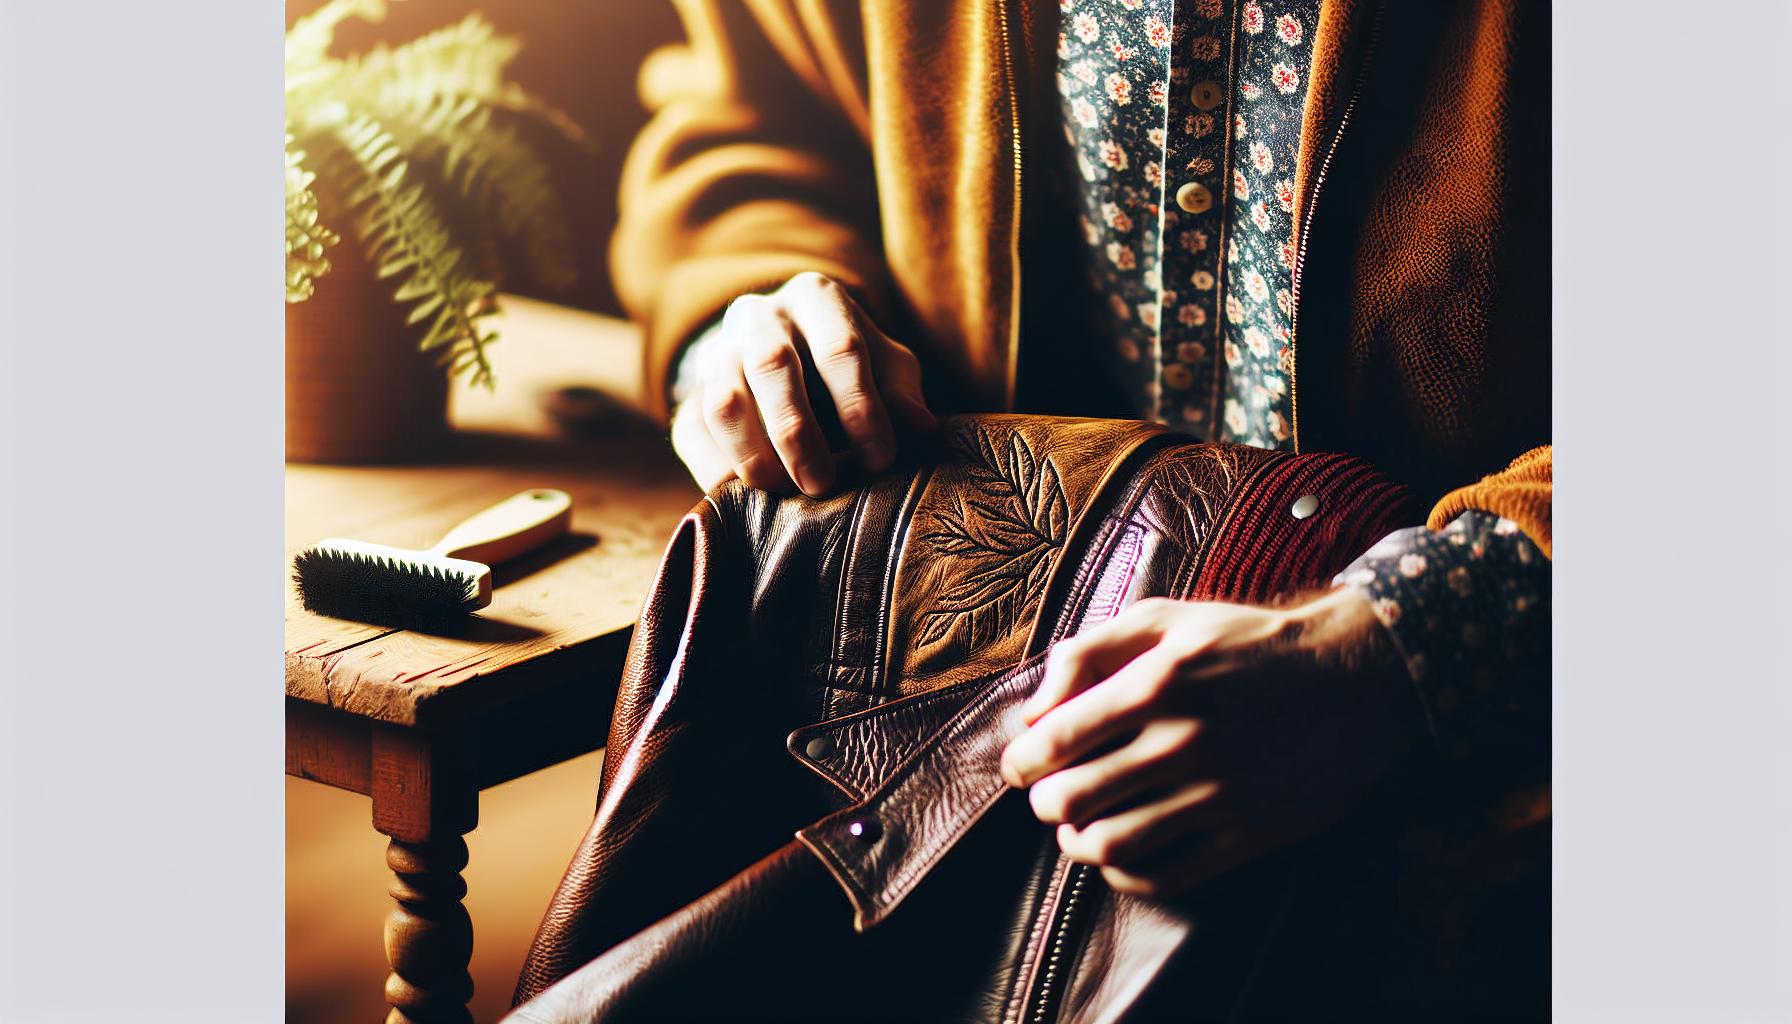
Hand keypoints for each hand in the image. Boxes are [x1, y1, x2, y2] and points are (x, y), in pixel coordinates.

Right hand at [669, 272, 936, 495]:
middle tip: (823, 483)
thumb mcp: (885, 366)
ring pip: (723, 400)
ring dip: (754, 454)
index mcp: (816, 298)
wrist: (782, 361)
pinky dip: (718, 471)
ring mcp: (717, 354)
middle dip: (799, 433)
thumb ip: (901, 392)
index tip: (880, 460)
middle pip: (772, 365)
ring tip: (784, 493)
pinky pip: (694, 435)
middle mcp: (759, 315)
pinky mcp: (690, 398)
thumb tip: (921, 430)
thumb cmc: (848, 368)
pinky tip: (747, 500)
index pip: (840, 347)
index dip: (861, 408)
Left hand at [999, 589, 1422, 898]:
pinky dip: (1123, 875)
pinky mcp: (1248, 833)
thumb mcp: (1166, 620)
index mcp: (1156, 681)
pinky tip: (1121, 853)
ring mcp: (1217, 793)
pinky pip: (1163, 877)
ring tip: (1077, 827)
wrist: (1355, 678)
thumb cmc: (1248, 643)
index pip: (1052, 739)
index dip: (1020, 760)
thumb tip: (1034, 711)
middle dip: (1043, 802)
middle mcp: (1183, 741)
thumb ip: (1088, 651)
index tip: (1022, 764)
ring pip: (1109, 846)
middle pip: (1070, 799)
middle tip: (1049, 795)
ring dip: (1076, 842)